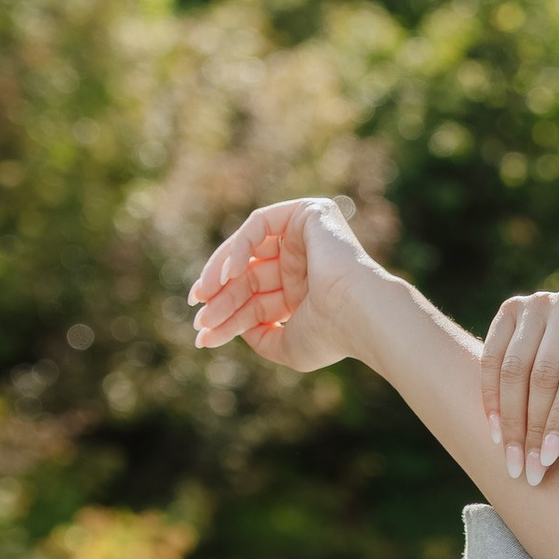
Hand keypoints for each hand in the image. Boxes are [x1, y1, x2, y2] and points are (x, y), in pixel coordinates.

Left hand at [189, 198, 381, 372]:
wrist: (359, 314)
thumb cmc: (331, 336)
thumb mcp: (286, 345)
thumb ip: (260, 336)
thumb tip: (236, 327)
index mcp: (304, 290)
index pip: (255, 299)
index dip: (227, 316)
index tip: (202, 337)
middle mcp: (304, 261)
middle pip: (248, 275)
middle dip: (220, 298)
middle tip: (200, 319)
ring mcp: (305, 235)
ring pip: (248, 248)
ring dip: (220, 273)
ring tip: (203, 298)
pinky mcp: (307, 214)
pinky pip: (259, 224)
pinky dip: (238, 247)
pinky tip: (228, 275)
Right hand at [479, 285, 558, 482]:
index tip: (548, 459)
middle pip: (543, 374)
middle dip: (532, 428)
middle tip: (527, 469)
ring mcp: (537, 303)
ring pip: (513, 368)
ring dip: (508, 418)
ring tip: (511, 458)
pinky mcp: (510, 310)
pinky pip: (491, 357)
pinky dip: (490, 396)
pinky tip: (496, 431)